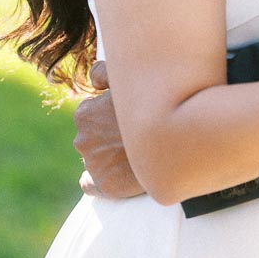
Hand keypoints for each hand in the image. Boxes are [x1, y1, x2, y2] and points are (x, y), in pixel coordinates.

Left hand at [73, 61, 144, 199]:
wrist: (175, 132)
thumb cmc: (152, 99)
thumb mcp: (126, 76)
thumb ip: (103, 72)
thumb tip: (93, 80)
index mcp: (84, 114)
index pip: (90, 115)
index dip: (107, 114)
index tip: (124, 118)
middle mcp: (83, 140)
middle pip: (92, 137)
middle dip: (107, 136)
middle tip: (133, 135)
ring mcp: (94, 164)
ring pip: (95, 159)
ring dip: (108, 156)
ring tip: (135, 153)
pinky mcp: (107, 185)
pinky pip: (91, 184)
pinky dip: (98, 180)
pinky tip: (113, 174)